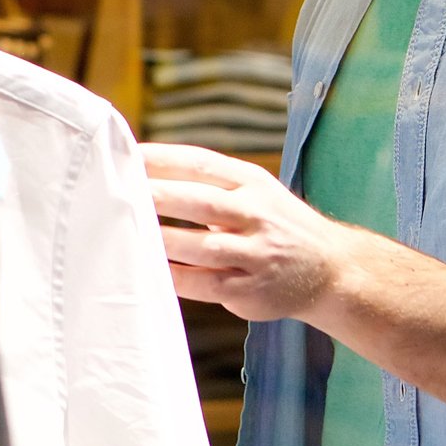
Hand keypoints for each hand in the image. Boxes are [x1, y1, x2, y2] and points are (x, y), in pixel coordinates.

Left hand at [141, 143, 345, 321]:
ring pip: (202, 245)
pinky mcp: (250, 288)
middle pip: (201, 201)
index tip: (123, 156)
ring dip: (161, 240)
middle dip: (157, 196)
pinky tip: (148, 270)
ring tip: (125, 233)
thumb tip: (143, 173)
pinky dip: (174, 276)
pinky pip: (204, 282)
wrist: (330, 268)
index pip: (201, 164)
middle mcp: (256, 214)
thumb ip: (209, 183)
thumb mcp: (256, 191)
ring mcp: (255, 253)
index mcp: (252, 183)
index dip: (161, 159)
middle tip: (116, 192)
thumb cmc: (275, 225)